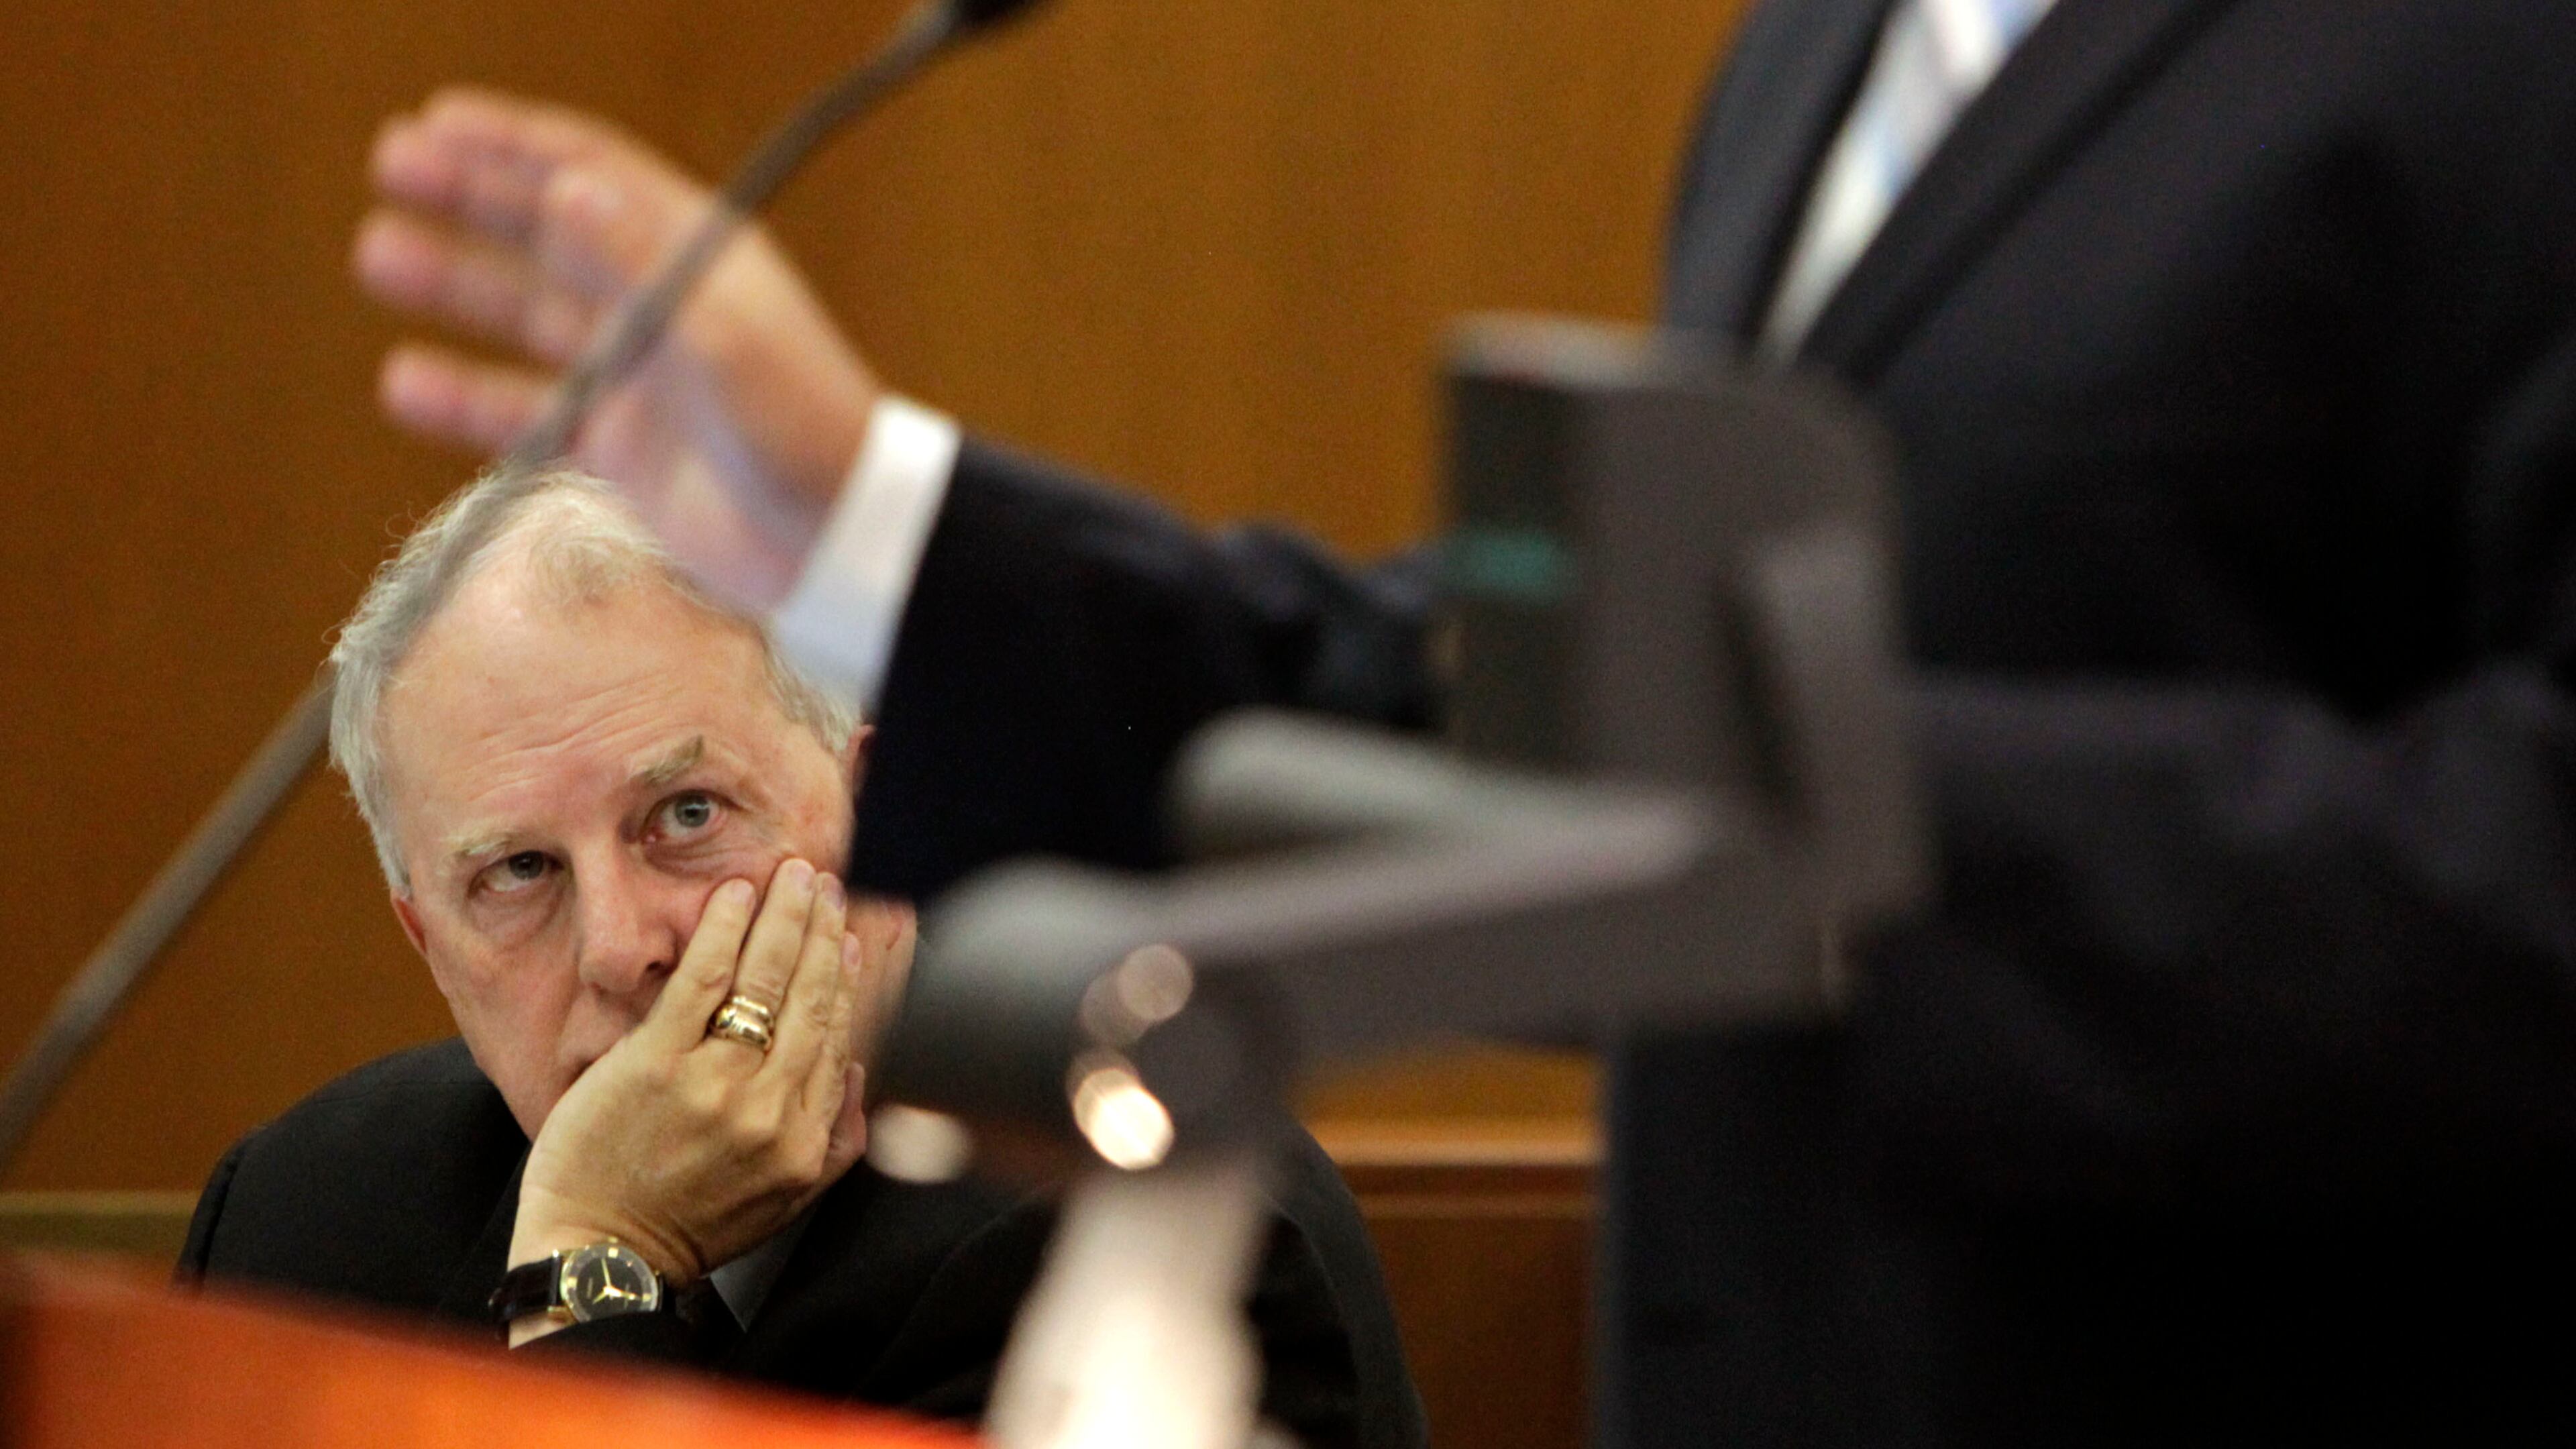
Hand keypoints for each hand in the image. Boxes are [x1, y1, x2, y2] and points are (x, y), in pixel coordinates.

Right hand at [358, 87, 879, 610]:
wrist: (834, 541)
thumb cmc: (803, 430)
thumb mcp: (724, 338)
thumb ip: (642, 265)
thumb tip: (566, 190)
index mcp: (696, 257)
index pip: (595, 175)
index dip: (517, 144)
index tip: (439, 121)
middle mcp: (659, 304)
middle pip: (548, 232)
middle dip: (470, 196)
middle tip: (389, 166)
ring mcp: (635, 376)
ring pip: (527, 314)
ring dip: (456, 283)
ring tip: (378, 254)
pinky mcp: (618, 447)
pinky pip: (527, 411)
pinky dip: (468, 398)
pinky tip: (404, 382)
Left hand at [506, 858, 914, 1342]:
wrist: (603, 1253)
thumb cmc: (689, 1226)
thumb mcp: (787, 1200)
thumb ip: (836, 1141)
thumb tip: (863, 1071)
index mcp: (805, 1140)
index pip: (841, 1037)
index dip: (852, 978)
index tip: (856, 936)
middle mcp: (771, 1109)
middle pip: (811, 998)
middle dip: (825, 932)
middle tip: (829, 886)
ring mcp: (714, 1083)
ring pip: (766, 981)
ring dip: (786, 919)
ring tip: (795, 877)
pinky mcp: (656, 1063)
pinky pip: (704, 980)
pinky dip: (725, 931)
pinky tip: (738, 895)